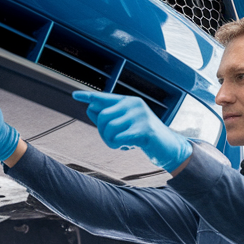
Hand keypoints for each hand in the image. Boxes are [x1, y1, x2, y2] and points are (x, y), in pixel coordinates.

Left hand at [72, 91, 190, 171]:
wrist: (169, 148)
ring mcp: (140, 115)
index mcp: (128, 101)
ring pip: (108, 129)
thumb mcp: (126, 124)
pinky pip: (118, 139)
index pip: (103, 97)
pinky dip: (119, 146)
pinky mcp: (144, 129)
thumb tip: (90, 108)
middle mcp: (134, 104)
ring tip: (123, 143)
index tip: (74, 95)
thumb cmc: (144, 136)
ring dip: (111, 142)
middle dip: (103, 133)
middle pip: (102, 117)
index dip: (88, 96)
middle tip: (115, 140)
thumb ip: (110, 117)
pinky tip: (130, 146)